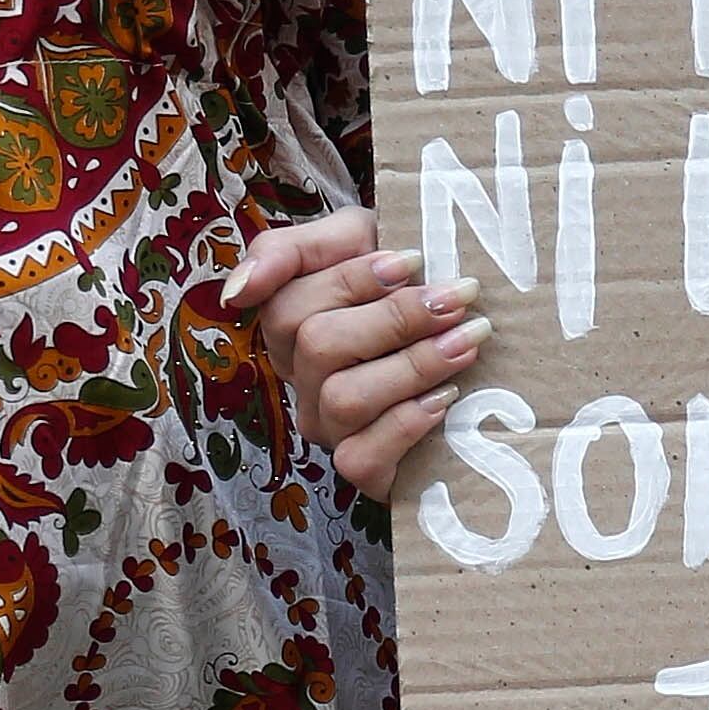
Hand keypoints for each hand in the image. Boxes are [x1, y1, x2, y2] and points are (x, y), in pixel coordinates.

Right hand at [227, 207, 487, 496]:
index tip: (411, 261)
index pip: (288, 305)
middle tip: (456, 299)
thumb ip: (291, 249)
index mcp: (288, 325)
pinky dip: (407, 425)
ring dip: (413, 366)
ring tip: (467, 341)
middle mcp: (300, 380)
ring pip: (345, 399)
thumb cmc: (406, 277)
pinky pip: (362, 458)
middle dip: (394, 319)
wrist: (468, 337)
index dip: (351, 281)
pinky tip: (446, 397)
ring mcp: (328, 428)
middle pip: (319, 346)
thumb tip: (240, 289)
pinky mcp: (363, 470)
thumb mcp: (352, 239)